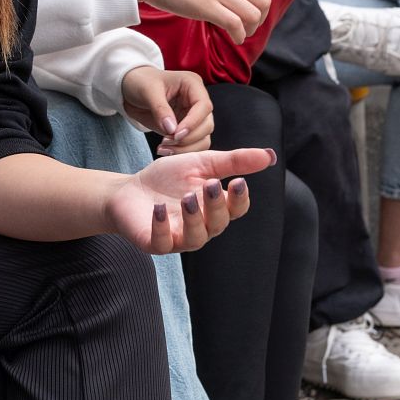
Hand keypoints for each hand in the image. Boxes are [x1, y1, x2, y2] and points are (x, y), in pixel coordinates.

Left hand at [105, 148, 274, 253]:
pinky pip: (162, 242)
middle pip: (218, 223)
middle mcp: (201, 227)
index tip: (237, 182)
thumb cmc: (168, 178)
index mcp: (215, 208)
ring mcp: (178, 237)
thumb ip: (234, 161)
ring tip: (187, 198)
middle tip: (209, 184)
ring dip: (193, 218)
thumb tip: (270, 156)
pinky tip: (159, 209)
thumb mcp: (202, 163)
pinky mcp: (154, 243)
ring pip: (196, 237)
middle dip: (215, 205)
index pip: (236, 209)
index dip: (239, 199)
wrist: (129, 189)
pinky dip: (161, 227)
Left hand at [121, 66, 213, 153]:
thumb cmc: (140, 82)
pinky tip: (165, 150)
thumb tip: (172, 130)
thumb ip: (160, 109)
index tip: (176, 134)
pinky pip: (192, 144)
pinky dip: (181, 151)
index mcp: (192, 84)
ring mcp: (193, 116)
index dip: (193, 122)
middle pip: (207, 124)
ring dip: (186, 148)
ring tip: (164, 149)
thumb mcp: (147, 91)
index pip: (203, 106)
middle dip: (188, 138)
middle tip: (166, 141)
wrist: (130, 90)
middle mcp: (197, 100)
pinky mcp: (186, 129)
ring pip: (203, 138)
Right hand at [131, 0, 270, 43]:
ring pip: (253, 15)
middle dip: (260, 20)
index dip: (259, 7)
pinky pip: (236, 25)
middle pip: (263, 3)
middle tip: (247, 28)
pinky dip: (239, 36)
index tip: (249, 16)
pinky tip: (234, 38)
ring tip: (239, 34)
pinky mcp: (207, 6)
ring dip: (251, 30)